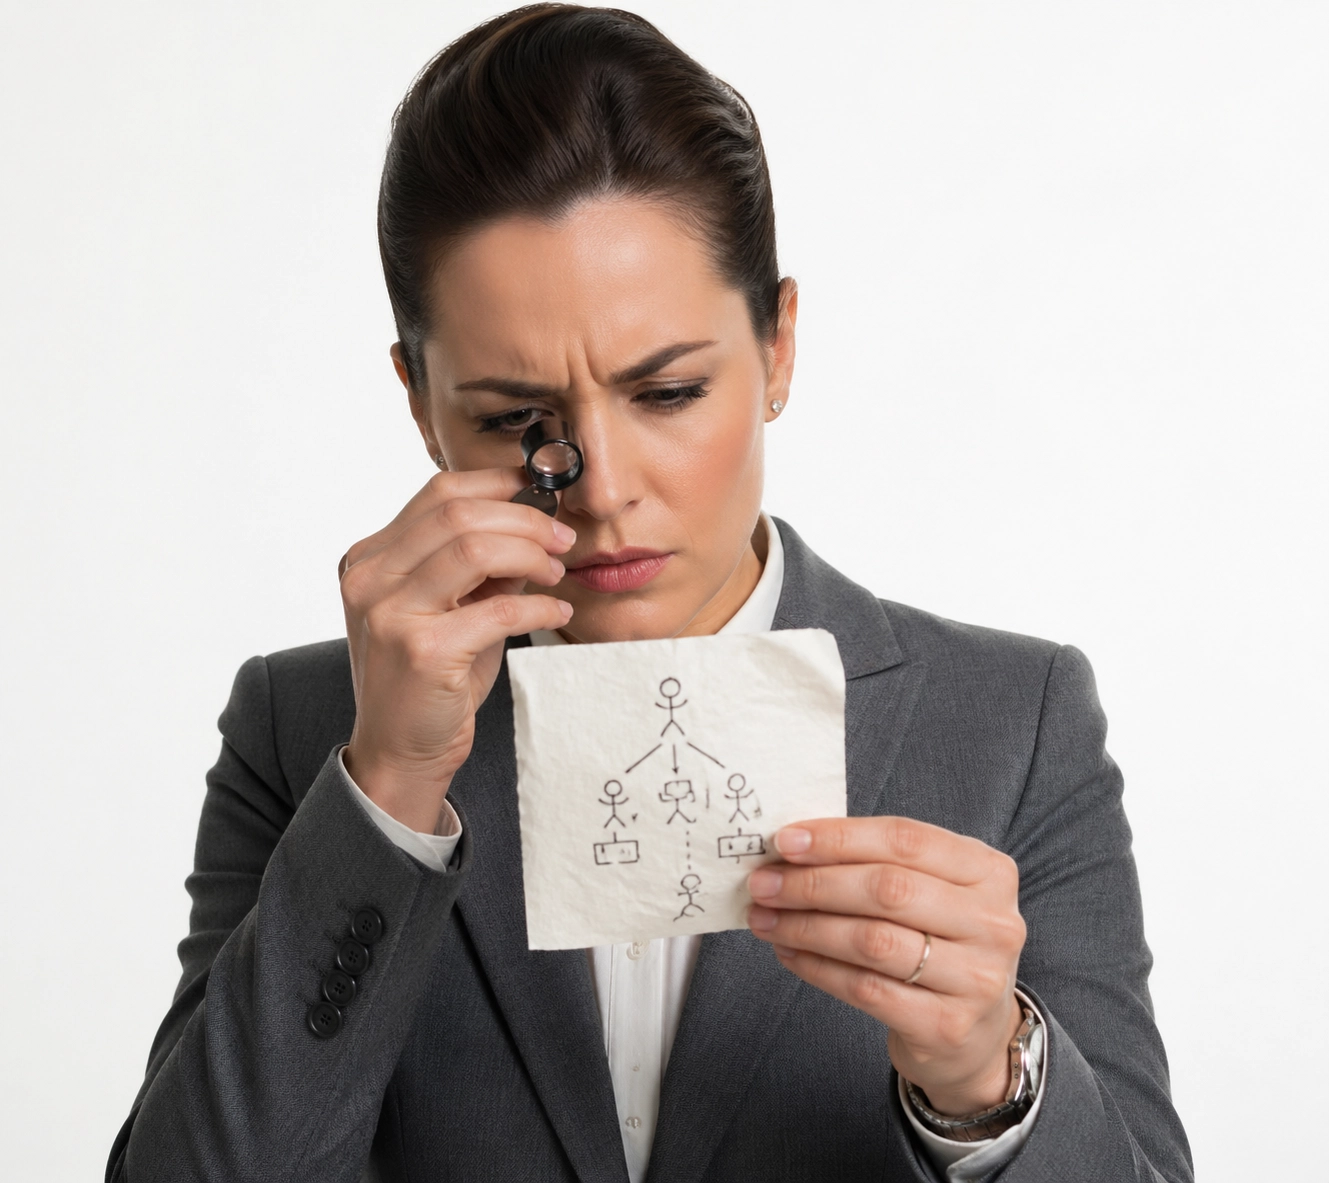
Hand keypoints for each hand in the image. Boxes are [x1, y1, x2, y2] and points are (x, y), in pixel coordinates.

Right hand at [339, 467, 574, 831]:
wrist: (399, 749)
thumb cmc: (430, 678)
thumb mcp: (449, 608)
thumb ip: (480, 566)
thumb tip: (533, 524)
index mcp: (370, 558)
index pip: (438, 493)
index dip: (496, 484)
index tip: (538, 490)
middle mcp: (370, 578)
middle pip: (459, 513)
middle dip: (524, 519)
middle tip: (561, 537)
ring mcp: (390, 612)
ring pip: (475, 549)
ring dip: (530, 553)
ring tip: (556, 571)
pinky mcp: (423, 650)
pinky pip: (498, 607)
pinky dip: (538, 604)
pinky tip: (555, 610)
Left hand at [746, 817, 1025, 1115]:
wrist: (976, 1033)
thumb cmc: (939, 943)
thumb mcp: (930, 892)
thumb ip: (877, 863)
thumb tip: (792, 847)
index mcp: (988, 871)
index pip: (906, 839)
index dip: (840, 837)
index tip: (785, 840)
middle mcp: (992, 922)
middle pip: (888, 889)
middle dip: (813, 883)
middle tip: (763, 884)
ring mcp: (976, 978)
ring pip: (872, 941)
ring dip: (806, 927)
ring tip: (765, 919)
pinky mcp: (947, 1026)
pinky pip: (865, 988)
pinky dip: (817, 968)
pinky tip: (788, 953)